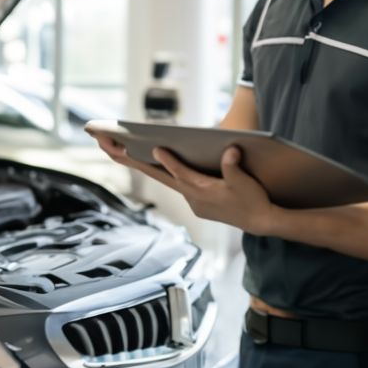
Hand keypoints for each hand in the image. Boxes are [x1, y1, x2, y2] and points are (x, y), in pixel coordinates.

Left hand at [89, 130, 279, 235]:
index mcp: (201, 190)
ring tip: (118, 149)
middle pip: (156, 175)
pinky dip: (163, 172)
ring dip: (142, 164)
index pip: (179, 173)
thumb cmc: (253, 200)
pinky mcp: (197, 202)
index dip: (168, 161)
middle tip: (106, 145)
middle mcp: (191, 196)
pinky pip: (175, 183)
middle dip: (130, 160)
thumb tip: (229, 152)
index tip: (155, 148)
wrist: (261, 222)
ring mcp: (192, 200)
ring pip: (163, 179)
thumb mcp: (244, 183)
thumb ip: (233, 167)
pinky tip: (153, 161)